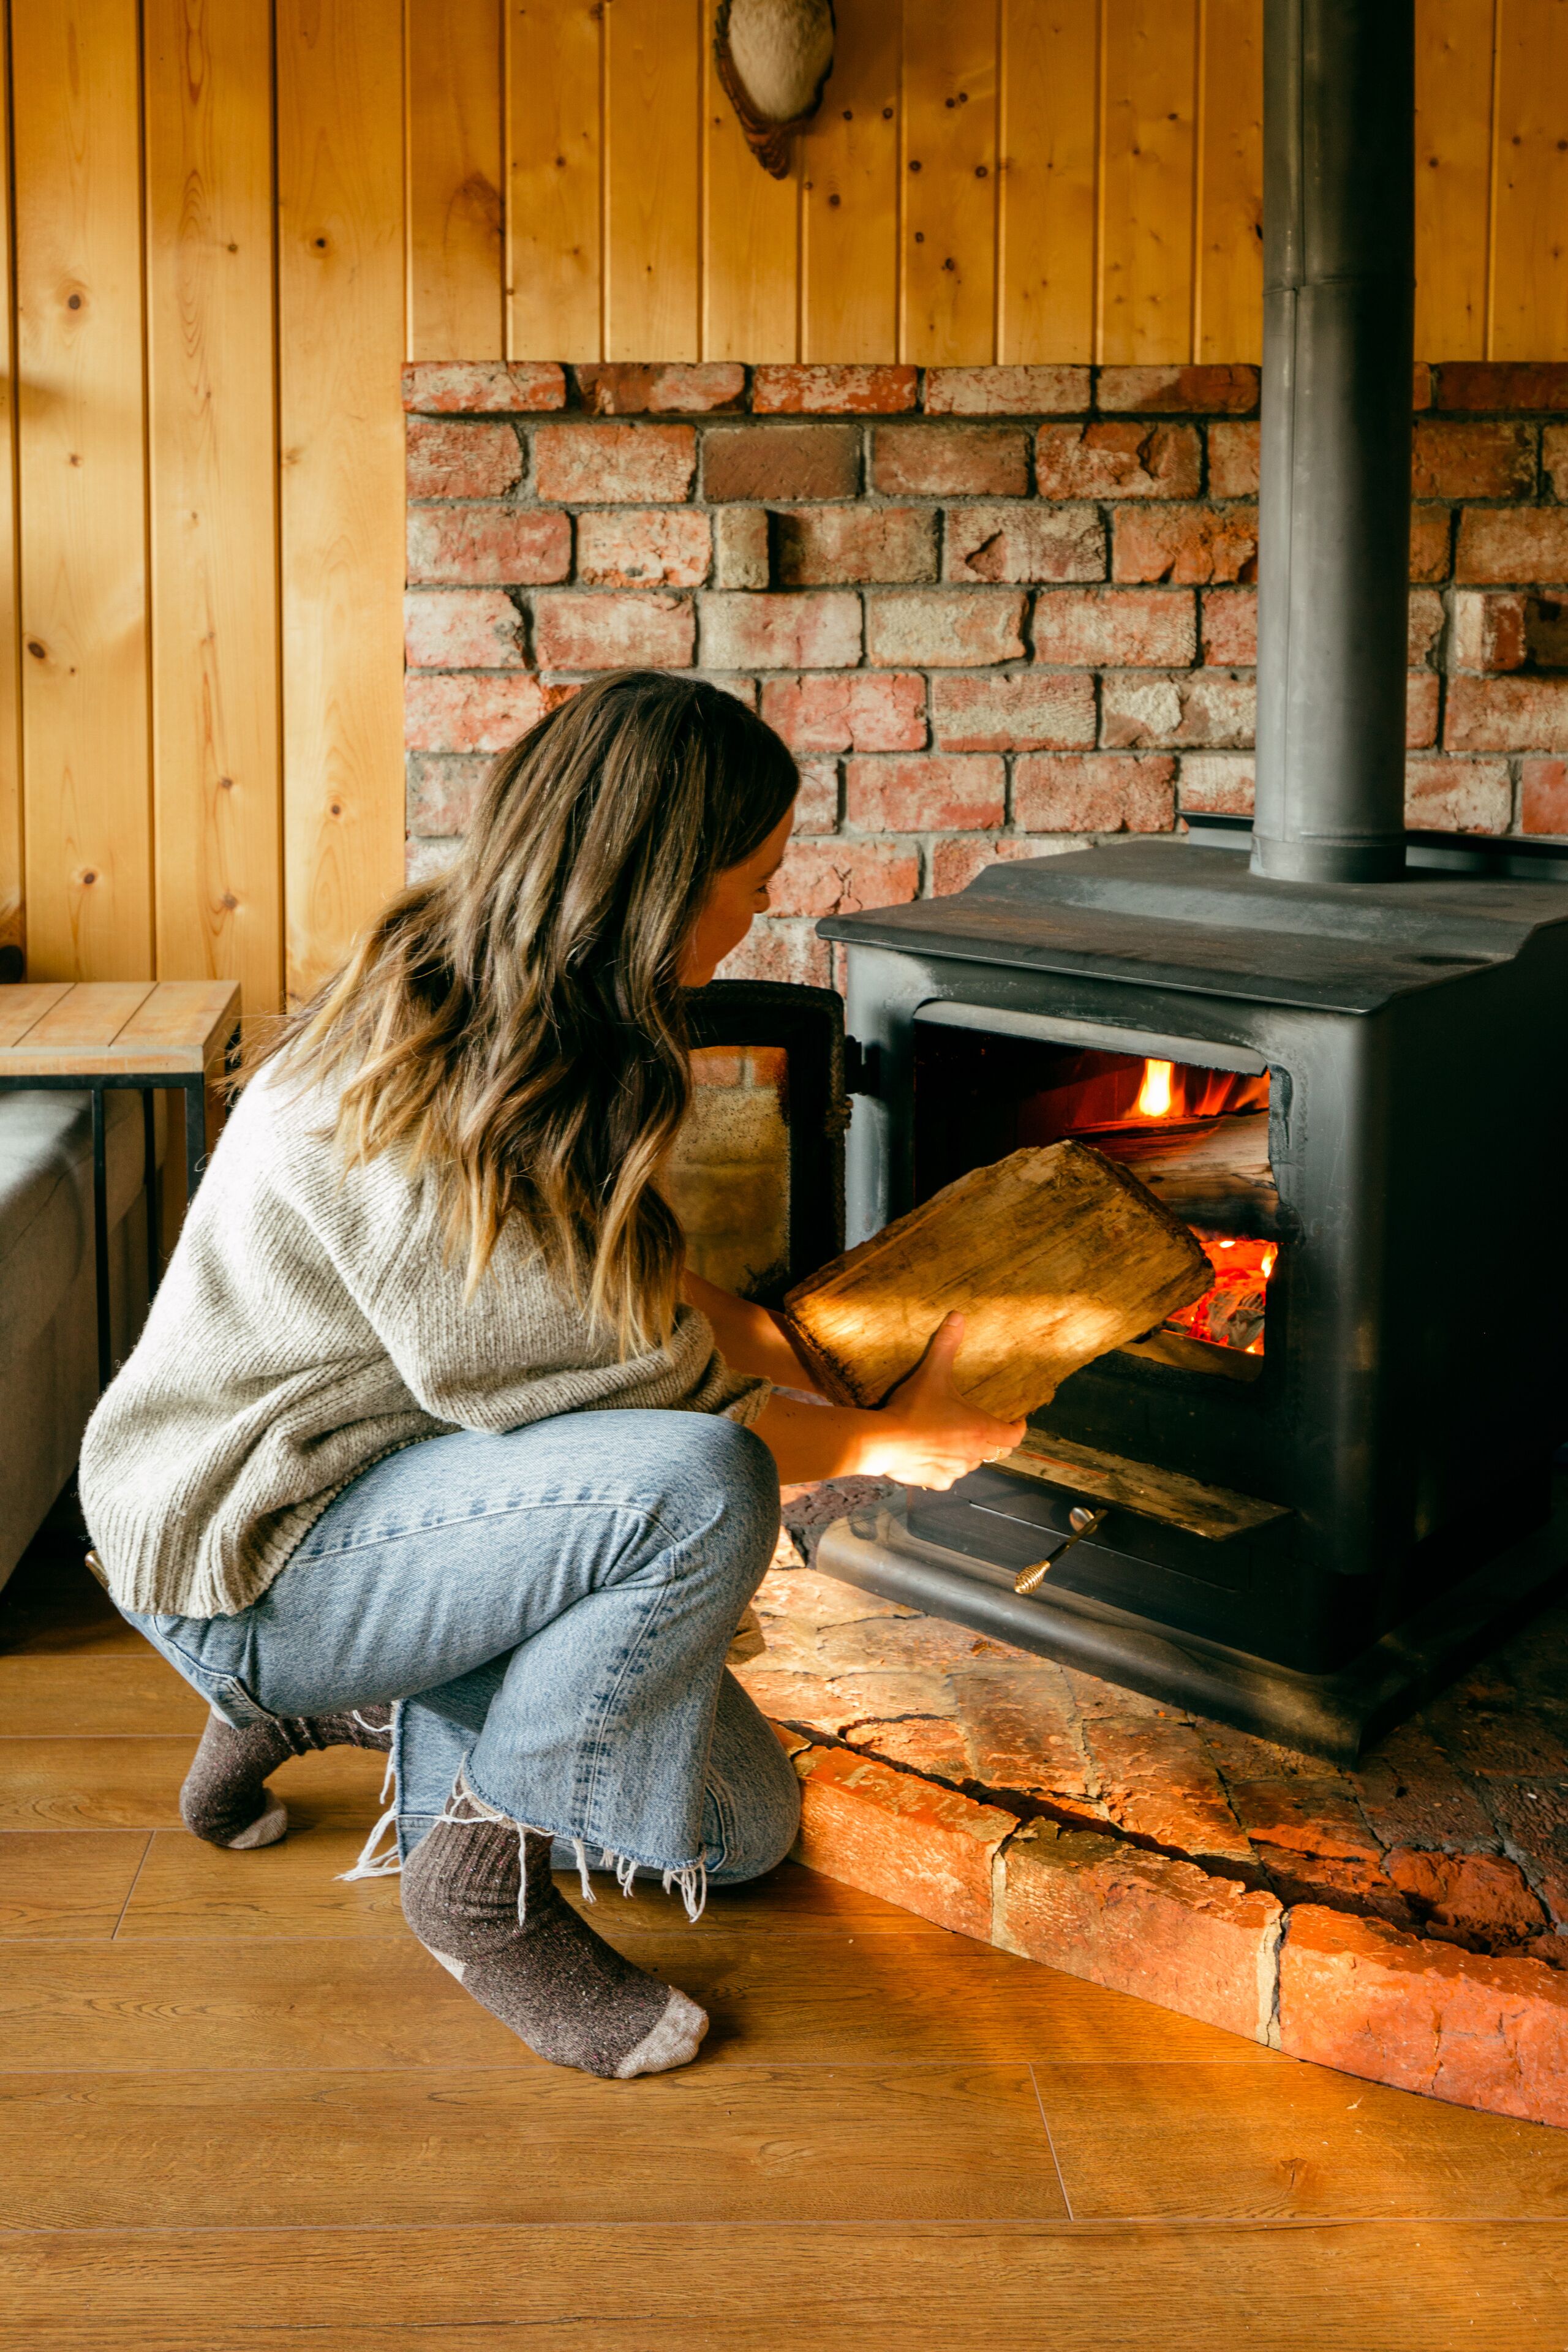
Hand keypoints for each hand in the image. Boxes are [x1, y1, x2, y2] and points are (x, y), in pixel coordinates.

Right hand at [859, 1313, 1025, 1490]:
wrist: (882, 1441)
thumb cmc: (912, 1409)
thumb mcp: (932, 1373)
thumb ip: (946, 1345)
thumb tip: (957, 1316)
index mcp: (980, 1429)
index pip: (1014, 1436)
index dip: (1017, 1428)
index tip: (1016, 1420)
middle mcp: (973, 1454)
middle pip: (994, 1451)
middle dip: (992, 1439)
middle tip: (982, 1425)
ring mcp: (955, 1470)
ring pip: (971, 1464)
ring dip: (967, 1454)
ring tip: (954, 1439)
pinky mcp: (936, 1481)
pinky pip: (948, 1477)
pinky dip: (944, 1467)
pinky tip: (931, 1455)